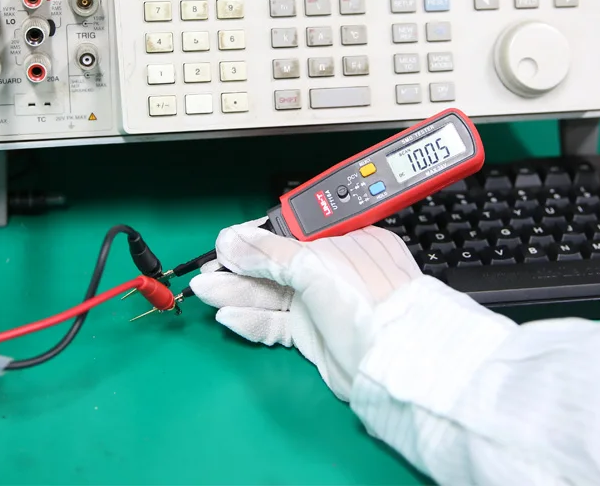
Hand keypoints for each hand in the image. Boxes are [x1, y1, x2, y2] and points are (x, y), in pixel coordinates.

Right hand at [189, 218, 423, 400]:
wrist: (393, 364)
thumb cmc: (366, 304)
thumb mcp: (314, 266)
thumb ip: (268, 253)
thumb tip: (231, 239)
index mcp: (339, 242)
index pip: (286, 235)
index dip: (253, 239)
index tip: (223, 243)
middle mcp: (329, 270)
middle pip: (273, 267)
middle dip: (237, 269)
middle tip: (205, 272)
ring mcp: (319, 303)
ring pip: (269, 296)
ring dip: (236, 294)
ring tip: (205, 292)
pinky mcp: (311, 335)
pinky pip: (275, 323)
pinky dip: (252, 320)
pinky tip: (229, 317)